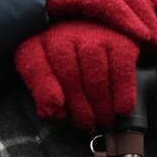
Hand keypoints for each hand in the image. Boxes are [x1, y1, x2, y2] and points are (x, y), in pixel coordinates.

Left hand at [14, 19, 140, 130]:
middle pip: (70, 76)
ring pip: (96, 75)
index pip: (33, 64)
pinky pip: (122, 71)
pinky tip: (121, 109)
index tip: (56, 109)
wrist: (99, 33)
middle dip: (79, 107)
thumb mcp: (46, 74)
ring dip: (101, 104)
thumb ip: (42, 93)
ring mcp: (93, 35)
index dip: (43, 88)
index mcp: (38, 43)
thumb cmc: (68, 62)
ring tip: (103, 119)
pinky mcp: (121, 41)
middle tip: (86, 124)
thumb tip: (50, 112)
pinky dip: (123, 94)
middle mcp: (64, 34)